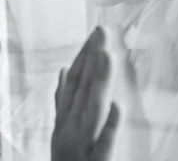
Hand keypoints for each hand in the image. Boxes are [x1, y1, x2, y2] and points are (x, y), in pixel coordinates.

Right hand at [52, 26, 120, 160]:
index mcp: (64, 120)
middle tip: (103, 31)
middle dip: (92, 59)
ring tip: (107, 56)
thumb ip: (61, 102)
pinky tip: (118, 106)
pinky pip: (102, 145)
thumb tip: (62, 71)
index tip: (96, 33)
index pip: (76, 83)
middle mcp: (69, 129)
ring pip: (91, 110)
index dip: (85, 56)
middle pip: (82, 90)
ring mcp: (80, 146)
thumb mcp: (60, 131)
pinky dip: (109, 125)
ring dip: (98, 82)